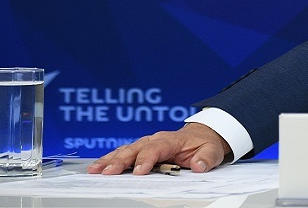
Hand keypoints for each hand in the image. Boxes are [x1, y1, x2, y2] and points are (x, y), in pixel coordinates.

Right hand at [86, 123, 231, 174]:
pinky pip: (124, 153)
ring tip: (95, 170)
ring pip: (126, 150)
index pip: (156, 148)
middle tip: (108, 172)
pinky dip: (110, 159)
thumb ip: (206, 158)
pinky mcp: (141, 149)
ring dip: (110, 159)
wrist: (202, 135)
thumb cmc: (204, 144)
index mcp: (172, 140)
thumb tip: (198, 166)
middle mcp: (156, 139)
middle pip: (135, 148)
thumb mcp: (212, 151)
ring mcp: (147, 143)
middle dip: (120, 160)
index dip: (146, 159)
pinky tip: (98, 167)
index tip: (139, 172)